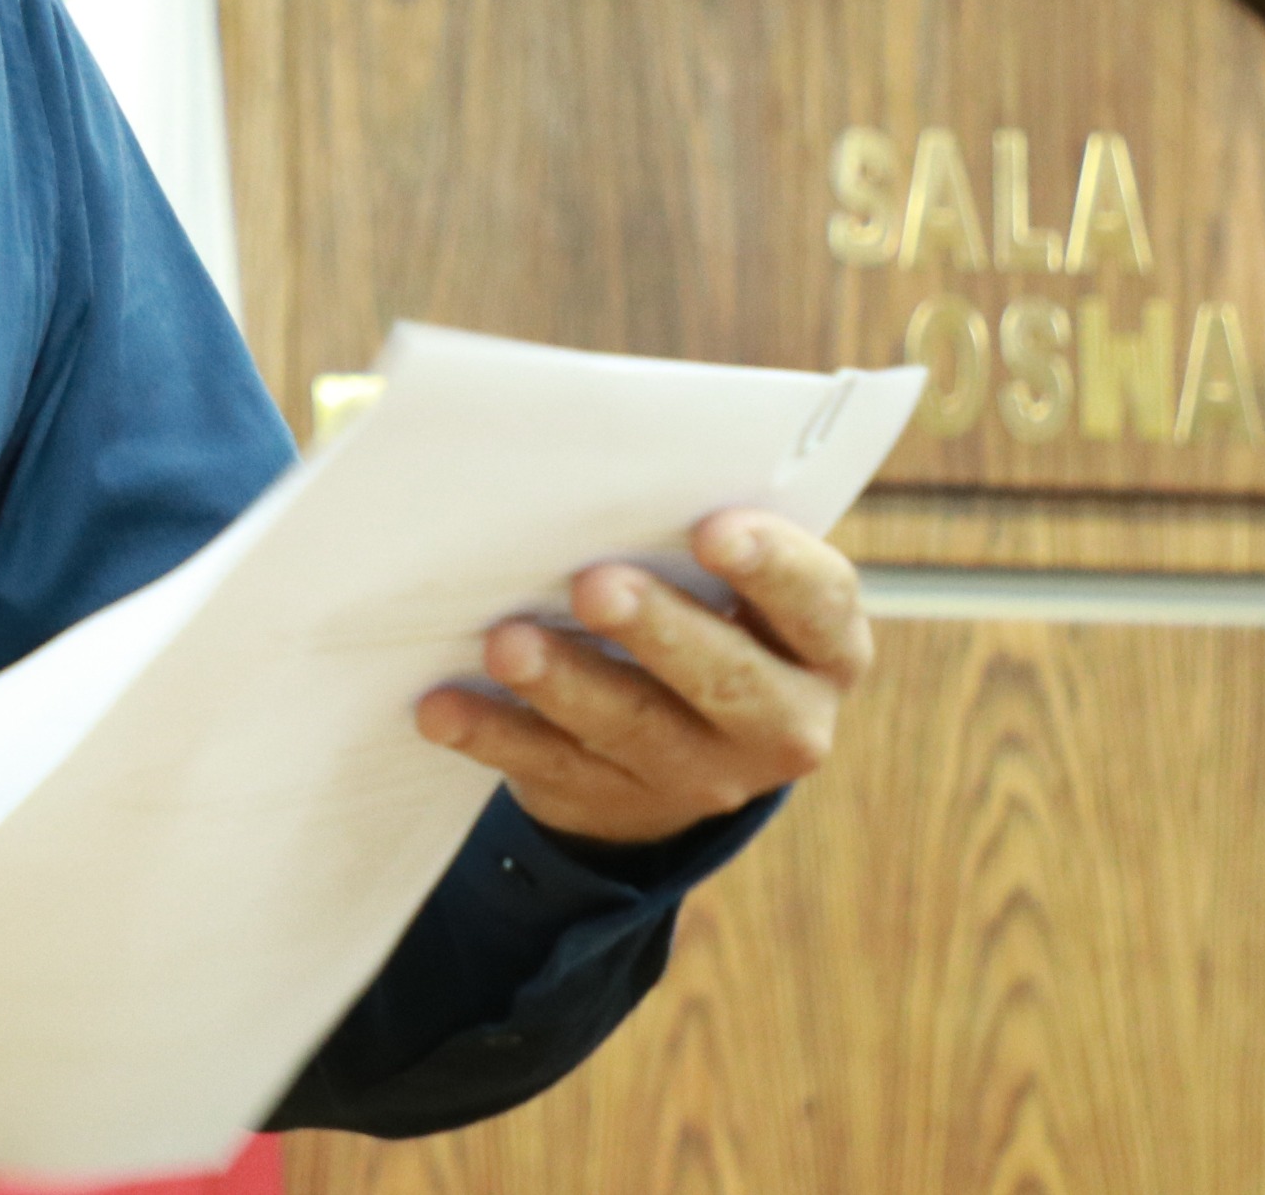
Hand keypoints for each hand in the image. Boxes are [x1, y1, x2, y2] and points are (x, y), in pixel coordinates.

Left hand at [415, 510, 871, 848]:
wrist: (676, 747)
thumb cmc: (694, 610)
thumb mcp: (719, 579)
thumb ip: (685, 529)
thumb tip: (595, 463)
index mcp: (822, 647)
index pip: (818, 602)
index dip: (772, 566)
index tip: (713, 527)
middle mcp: (782, 721)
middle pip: (728, 677)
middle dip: (658, 629)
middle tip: (595, 586)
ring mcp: (703, 773)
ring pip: (634, 728)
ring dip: (566, 684)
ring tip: (506, 645)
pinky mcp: (616, 800)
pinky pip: (550, 767)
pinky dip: (492, 734)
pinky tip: (442, 708)